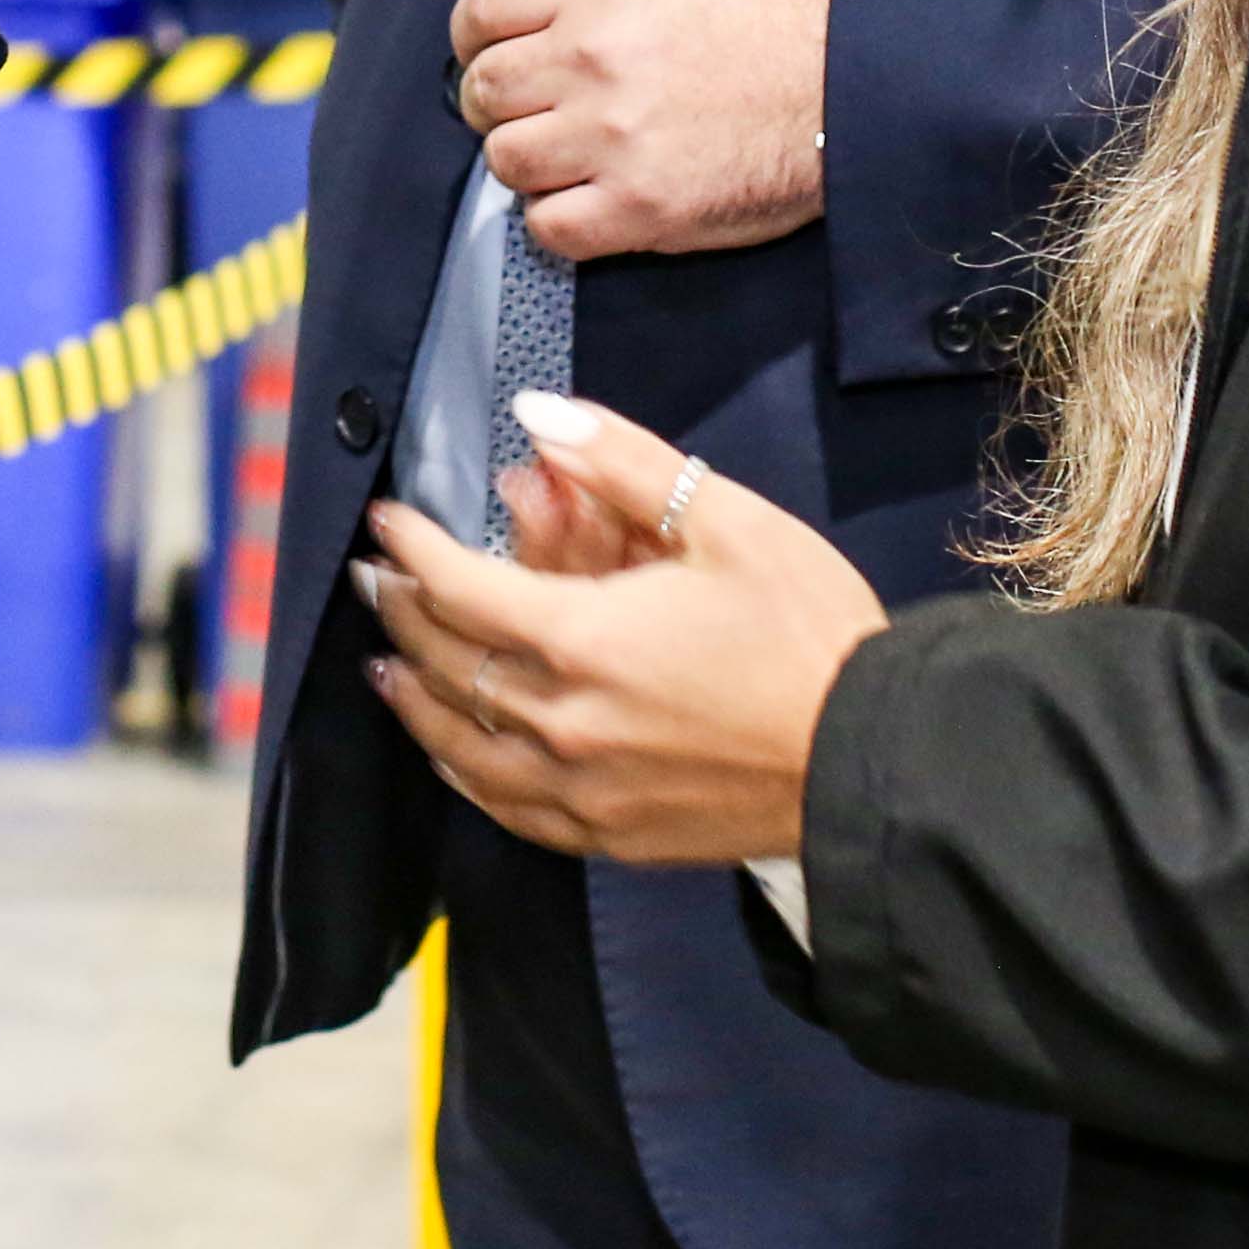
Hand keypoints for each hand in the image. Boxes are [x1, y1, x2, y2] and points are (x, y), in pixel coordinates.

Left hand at [353, 392, 888, 869]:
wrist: (873, 761)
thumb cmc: (807, 630)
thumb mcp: (726, 522)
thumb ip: (622, 465)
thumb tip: (536, 413)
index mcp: (582, 637)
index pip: (459, 587)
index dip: (414, 547)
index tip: (389, 518)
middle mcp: (562, 721)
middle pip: (448, 663)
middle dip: (402, 612)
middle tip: (375, 578)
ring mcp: (582, 789)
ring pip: (463, 745)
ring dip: (416, 698)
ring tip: (385, 666)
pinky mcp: (612, 835)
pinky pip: (509, 809)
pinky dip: (465, 773)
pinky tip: (454, 758)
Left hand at [449, 0, 833, 258]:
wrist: (857, 78)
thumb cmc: (780, 19)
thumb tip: (533, 29)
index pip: (482, 7)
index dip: (475, 37)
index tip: (489, 54)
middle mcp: (593, 56)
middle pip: (483, 90)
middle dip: (498, 104)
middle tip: (537, 113)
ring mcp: (612, 136)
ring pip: (505, 161)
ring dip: (529, 163)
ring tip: (571, 158)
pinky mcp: (641, 207)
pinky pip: (549, 228)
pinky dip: (558, 219)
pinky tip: (591, 200)